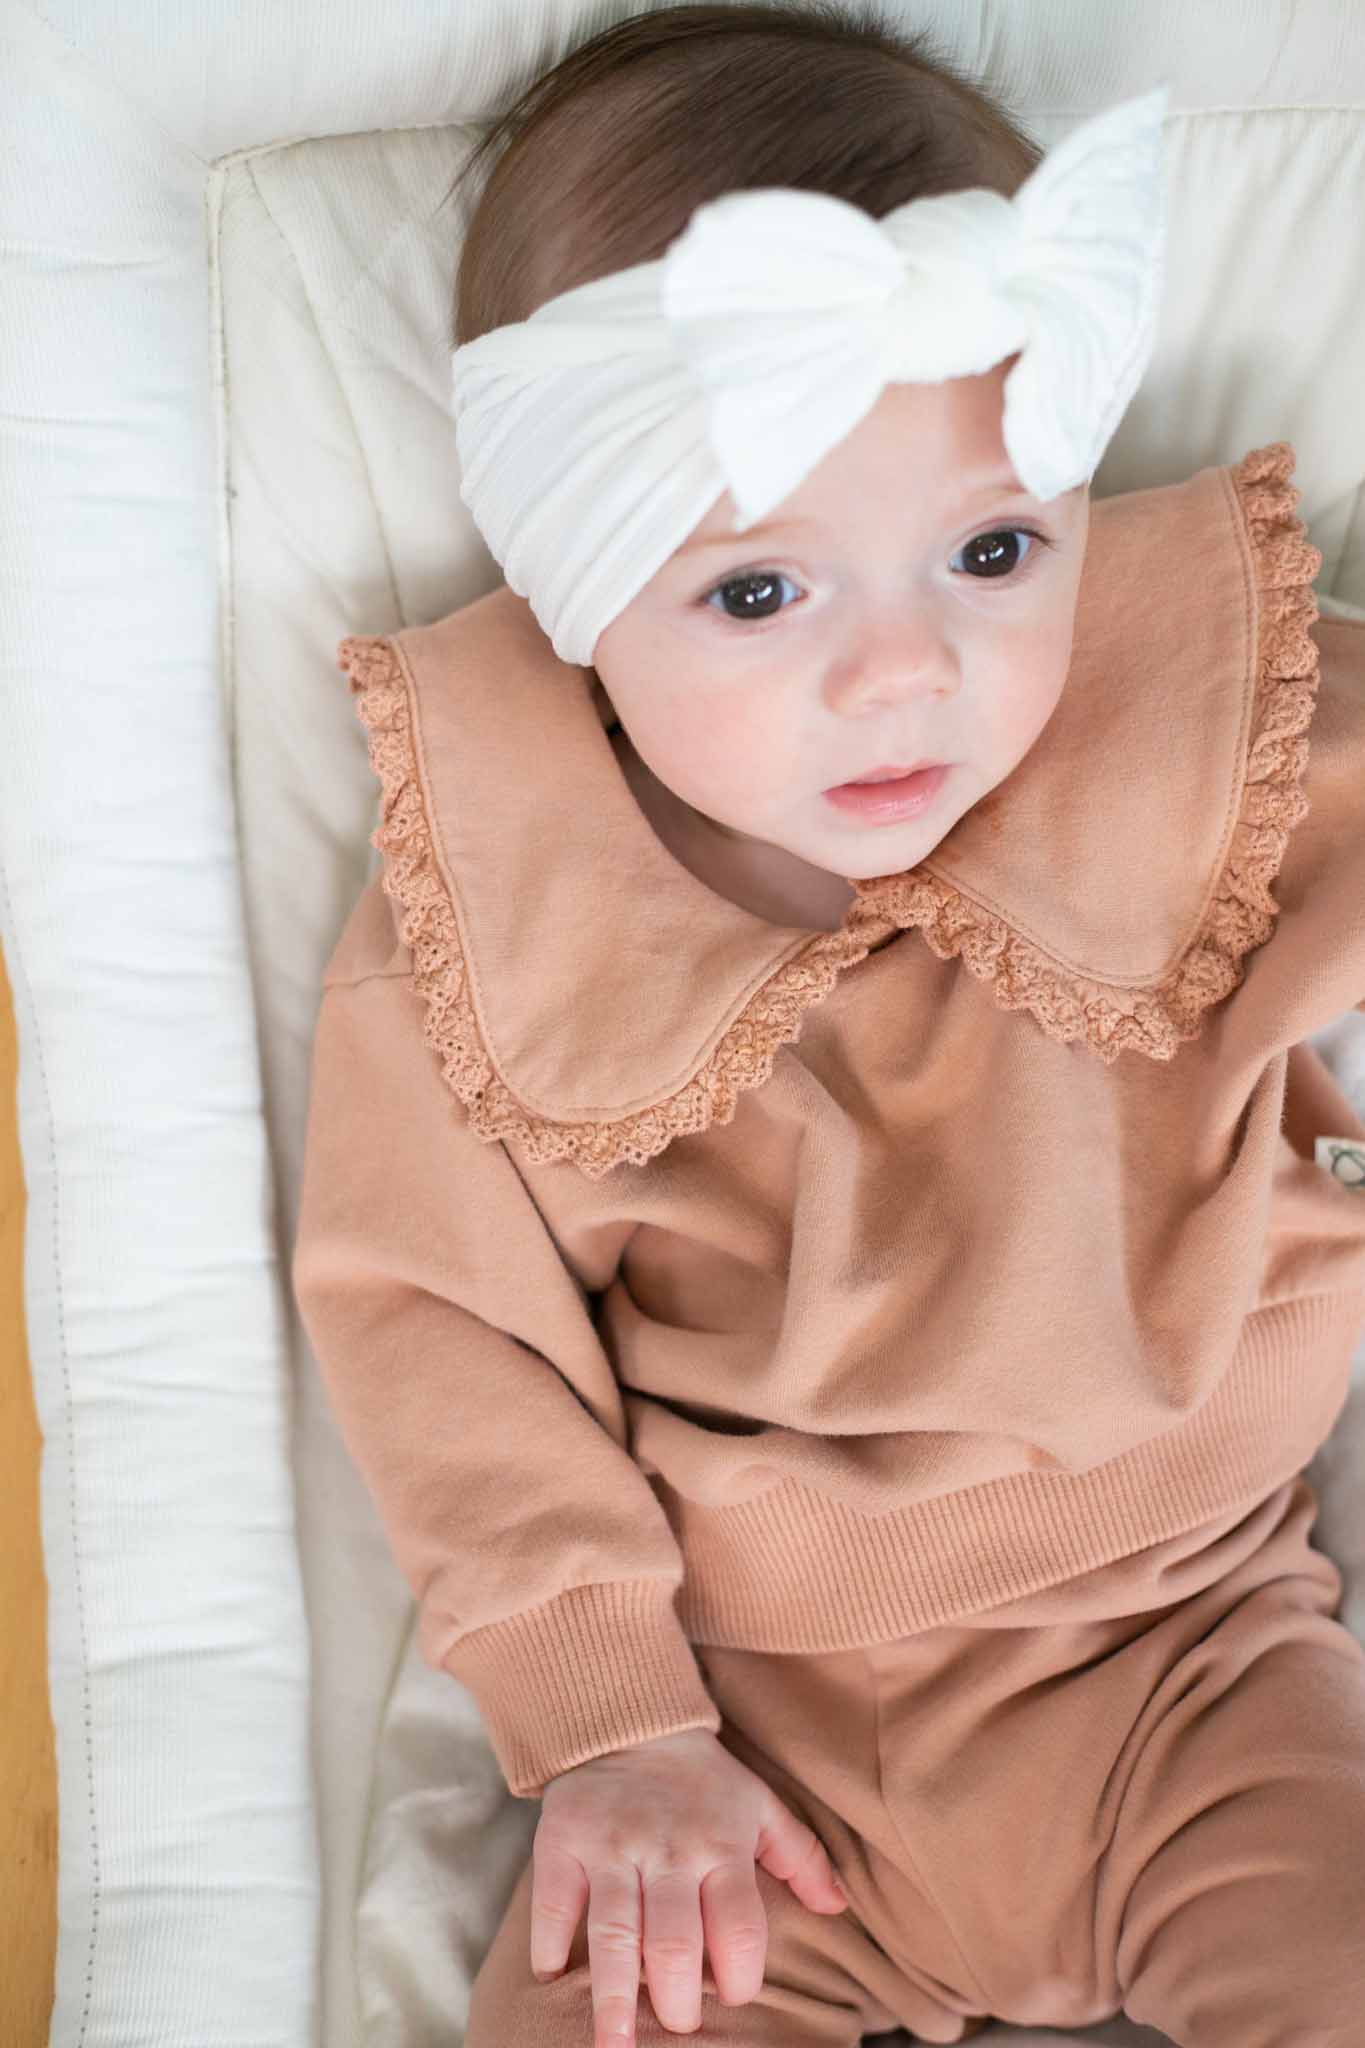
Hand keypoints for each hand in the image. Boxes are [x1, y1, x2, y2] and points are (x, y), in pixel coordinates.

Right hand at [529, 1725, 848, 2046]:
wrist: (626, 1719)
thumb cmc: (701, 1779)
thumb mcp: (759, 1804)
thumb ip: (801, 1856)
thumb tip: (837, 1908)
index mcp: (721, 1846)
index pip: (739, 1925)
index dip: (742, 1974)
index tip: (738, 1997)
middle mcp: (667, 1851)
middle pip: (675, 1942)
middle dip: (678, 2000)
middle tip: (679, 2026)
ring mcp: (611, 1849)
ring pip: (615, 1934)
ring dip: (614, 1998)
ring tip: (615, 2046)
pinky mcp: (562, 1842)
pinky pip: (554, 1903)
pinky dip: (551, 1946)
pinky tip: (554, 1981)